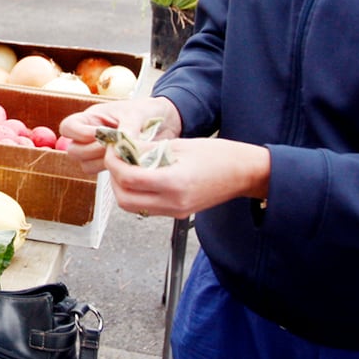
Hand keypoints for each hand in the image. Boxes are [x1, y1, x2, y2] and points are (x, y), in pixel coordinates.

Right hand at [58, 97, 181, 173]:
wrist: (166, 121)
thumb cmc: (148, 111)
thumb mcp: (137, 114)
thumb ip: (126, 129)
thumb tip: (120, 145)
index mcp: (93, 118)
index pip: (68, 127)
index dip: (77, 133)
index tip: (98, 134)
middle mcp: (90, 135)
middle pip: (73, 150)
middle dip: (91, 151)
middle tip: (112, 147)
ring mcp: (98, 151)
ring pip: (85, 164)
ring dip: (101, 162)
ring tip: (122, 154)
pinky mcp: (110, 163)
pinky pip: (100, 173)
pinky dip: (111, 170)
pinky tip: (127, 162)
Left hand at [103, 136, 269, 219]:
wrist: (244, 173)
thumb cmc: (220, 156)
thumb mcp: (179, 145)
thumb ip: (148, 150)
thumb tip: (123, 148)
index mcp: (175, 183)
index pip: (129, 178)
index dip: (115, 162)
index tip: (114, 149)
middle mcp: (173, 202)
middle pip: (124, 198)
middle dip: (114, 177)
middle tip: (116, 158)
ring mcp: (174, 211)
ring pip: (132, 206)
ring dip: (122, 187)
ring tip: (127, 166)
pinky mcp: (176, 212)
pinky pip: (145, 207)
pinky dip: (136, 193)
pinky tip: (141, 176)